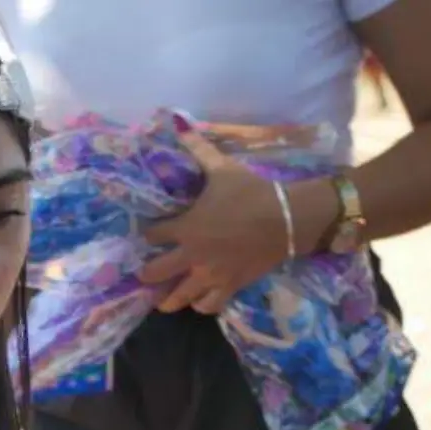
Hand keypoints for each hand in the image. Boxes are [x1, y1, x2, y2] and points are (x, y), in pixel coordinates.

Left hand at [138, 129, 294, 314]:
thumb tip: (178, 122)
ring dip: (168, 299)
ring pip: (178, 298)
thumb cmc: (251, 193)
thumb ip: (198, 149)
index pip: (152, 235)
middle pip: (155, 274)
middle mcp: (192, 256)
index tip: (146, 234)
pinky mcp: (230, 287)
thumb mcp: (222, 168)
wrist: (287, 219)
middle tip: (144, 274)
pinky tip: (198, 301)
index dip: (146, 234)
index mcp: (185, 228)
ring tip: (163, 300)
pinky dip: (200, 305)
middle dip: (146, 274)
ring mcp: (210, 276)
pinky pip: (208, 305)